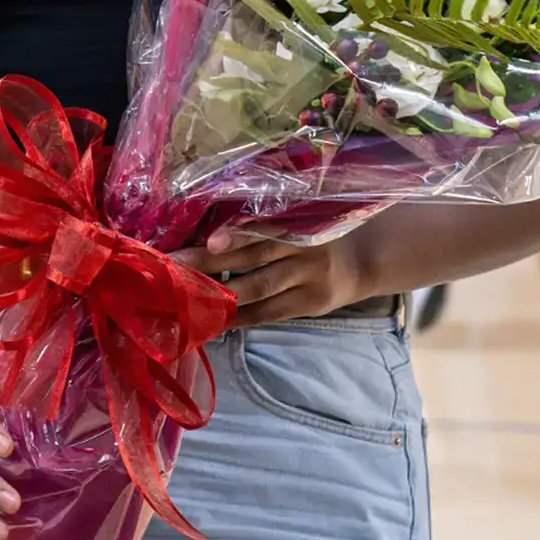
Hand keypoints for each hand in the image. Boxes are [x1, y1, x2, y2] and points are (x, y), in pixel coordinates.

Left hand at [173, 224, 370, 325]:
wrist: (363, 261)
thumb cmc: (316, 234)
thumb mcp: (300, 218)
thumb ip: (265, 222)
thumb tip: (209, 232)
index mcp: (300, 220)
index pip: (263, 227)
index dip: (237, 234)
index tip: (208, 239)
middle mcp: (304, 248)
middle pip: (254, 256)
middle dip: (212, 262)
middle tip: (175, 265)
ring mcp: (308, 279)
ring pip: (260, 287)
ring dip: (222, 294)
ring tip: (186, 296)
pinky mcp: (310, 304)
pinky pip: (270, 313)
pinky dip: (242, 317)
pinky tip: (215, 321)